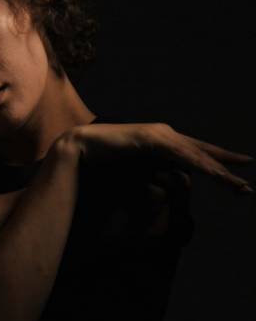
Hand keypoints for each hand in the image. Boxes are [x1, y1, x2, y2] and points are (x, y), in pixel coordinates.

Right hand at [69, 121, 253, 195]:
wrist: (81, 147)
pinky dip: (198, 165)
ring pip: (196, 155)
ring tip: (236, 186)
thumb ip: (157, 173)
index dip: (221, 158)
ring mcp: (159, 134)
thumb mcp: (138, 170)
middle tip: (246, 186)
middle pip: (203, 152)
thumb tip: (174, 183)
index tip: (243, 164)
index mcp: (164, 141)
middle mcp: (166, 134)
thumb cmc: (105, 160)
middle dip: (227, 168)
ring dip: (218, 172)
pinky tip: (212, 175)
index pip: (198, 150)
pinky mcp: (151, 138)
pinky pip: (180, 155)